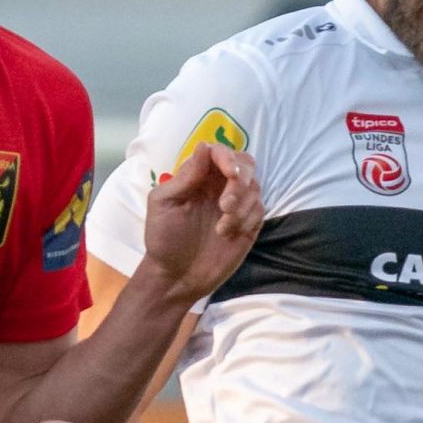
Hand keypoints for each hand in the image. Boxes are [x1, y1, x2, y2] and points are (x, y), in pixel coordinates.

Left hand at [138, 143, 262, 305]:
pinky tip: (229, 233)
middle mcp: (219, 186)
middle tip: (225, 205)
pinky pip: (259, 209)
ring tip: (222, 226)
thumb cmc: (163, 238)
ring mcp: (236, 205)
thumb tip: (205, 146)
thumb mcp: (164, 203)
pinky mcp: (248, 224)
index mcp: (198, 176)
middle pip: (245, 164)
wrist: (176, 276)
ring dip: (241, 205)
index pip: (219, 152)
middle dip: (240, 181)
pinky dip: (247, 218)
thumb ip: (185, 176)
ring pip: (255, 187)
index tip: (230, 173)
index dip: (227, 157)